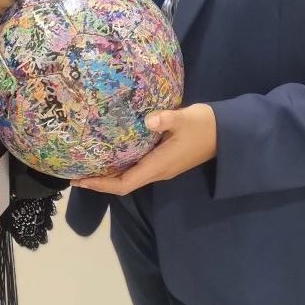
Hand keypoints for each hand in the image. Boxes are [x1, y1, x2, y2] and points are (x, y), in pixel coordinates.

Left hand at [74, 104, 217, 194]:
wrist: (228, 133)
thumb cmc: (205, 125)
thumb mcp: (186, 118)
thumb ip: (167, 119)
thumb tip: (149, 119)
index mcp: (159, 165)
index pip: (125, 183)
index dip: (102, 185)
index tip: (81, 180)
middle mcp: (158, 171)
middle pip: (123, 184)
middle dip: (99, 182)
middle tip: (76, 173)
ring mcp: (162, 167)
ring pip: (130, 177)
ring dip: (109, 176)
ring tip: (88, 165)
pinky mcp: (165, 160)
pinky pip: (137, 168)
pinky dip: (120, 166)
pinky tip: (111, 154)